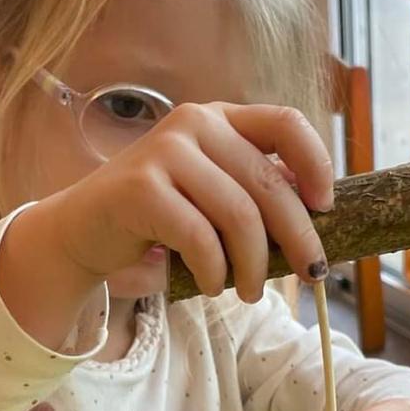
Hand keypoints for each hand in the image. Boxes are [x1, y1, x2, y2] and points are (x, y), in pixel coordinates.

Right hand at [50, 102, 334, 301]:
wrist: (84, 231)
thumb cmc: (159, 218)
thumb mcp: (213, 195)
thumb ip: (255, 190)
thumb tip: (319, 212)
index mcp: (219, 118)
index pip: (286, 124)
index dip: (317, 164)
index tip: (326, 208)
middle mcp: (194, 123)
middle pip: (269, 183)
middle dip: (299, 237)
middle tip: (312, 275)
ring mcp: (165, 151)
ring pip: (239, 215)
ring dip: (254, 265)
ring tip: (248, 292)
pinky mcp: (141, 187)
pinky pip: (200, 238)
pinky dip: (215, 271)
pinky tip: (213, 285)